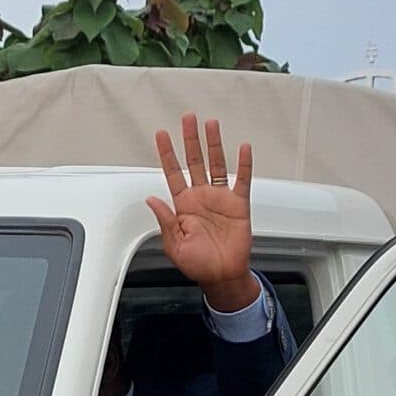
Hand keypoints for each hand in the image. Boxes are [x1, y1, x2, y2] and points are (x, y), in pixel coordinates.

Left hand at [147, 115, 261, 313]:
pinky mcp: (238, 204)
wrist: (223, 276)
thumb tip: (152, 200)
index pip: (172, 173)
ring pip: (216, 164)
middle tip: (187, 119)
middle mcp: (201, 197)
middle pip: (194, 161)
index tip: (161, 135)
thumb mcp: (174, 246)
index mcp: (183, 206)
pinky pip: (242, 180)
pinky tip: (243, 148)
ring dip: (213, 144)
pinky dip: (244, 164)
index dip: (166, 154)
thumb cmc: (198, 264)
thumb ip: (164, 221)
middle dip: (190, 140)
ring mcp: (220, 199)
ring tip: (210, 125)